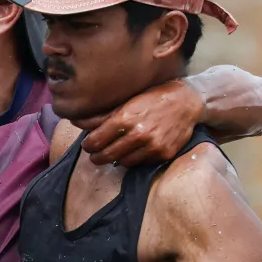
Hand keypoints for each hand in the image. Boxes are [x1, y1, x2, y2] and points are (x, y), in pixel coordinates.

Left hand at [72, 78, 205, 167]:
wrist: (187, 101)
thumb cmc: (152, 98)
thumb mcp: (126, 102)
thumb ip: (101, 116)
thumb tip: (75, 121)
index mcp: (125, 118)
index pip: (95, 141)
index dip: (88, 145)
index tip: (88, 144)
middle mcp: (138, 133)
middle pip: (106, 156)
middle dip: (97, 156)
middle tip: (95, 154)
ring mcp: (152, 145)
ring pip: (122, 162)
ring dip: (115, 159)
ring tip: (114, 151)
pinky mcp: (163, 154)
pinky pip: (140, 163)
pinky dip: (134, 159)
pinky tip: (134, 150)